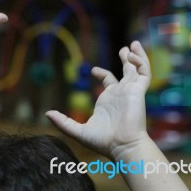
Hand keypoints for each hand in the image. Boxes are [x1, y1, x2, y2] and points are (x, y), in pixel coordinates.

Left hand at [46, 41, 150, 157]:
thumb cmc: (103, 141)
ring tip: (134, 44)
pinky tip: (133, 54)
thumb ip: (63, 122)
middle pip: (126, 72)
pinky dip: (141, 62)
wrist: (122, 146)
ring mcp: (131, 91)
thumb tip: (47, 113)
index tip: (93, 70)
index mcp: (109, 100)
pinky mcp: (139, 91)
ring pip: (137, 69)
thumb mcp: (78, 131)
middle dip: (125, 60)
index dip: (102, 73)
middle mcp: (121, 94)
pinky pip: (144, 73)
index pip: (108, 82)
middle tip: (124, 49)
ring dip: (136, 56)